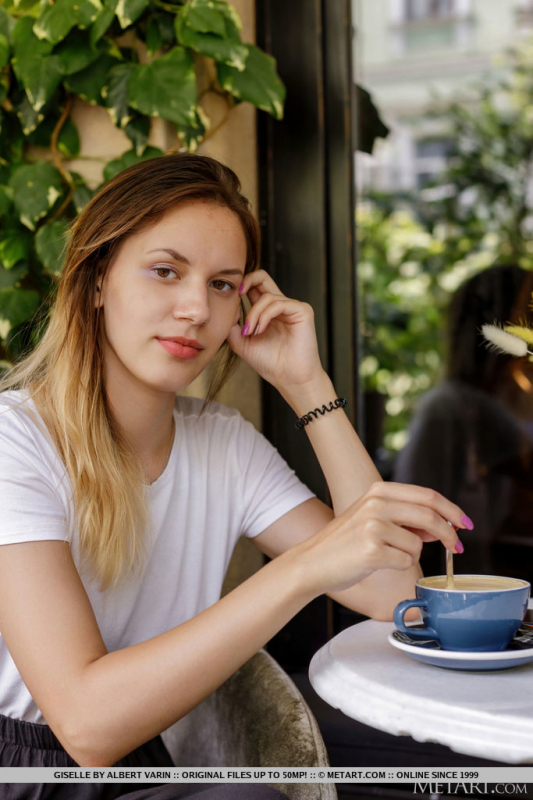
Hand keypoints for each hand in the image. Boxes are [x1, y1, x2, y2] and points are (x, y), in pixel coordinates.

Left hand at [226, 270, 323, 389]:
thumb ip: (232, 325)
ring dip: (254, 314)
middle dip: (246, 280)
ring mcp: (293, 307)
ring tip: (250, 332)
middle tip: (236, 293)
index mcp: (267, 312)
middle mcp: (280, 306)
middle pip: (263, 277)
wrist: (291, 380)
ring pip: (267, 296)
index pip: (253, 287)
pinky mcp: (302, 311)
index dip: (239, 287)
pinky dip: (265, 316)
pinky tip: (260, 330)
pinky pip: (278, 303)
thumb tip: (227, 306)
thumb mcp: (242, 343)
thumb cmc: (270, 363)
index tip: (228, 297)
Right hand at [294, 482, 467, 595]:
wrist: (312, 562)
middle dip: (450, 535)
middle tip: (457, 548)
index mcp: (378, 491)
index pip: (427, 495)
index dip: (452, 510)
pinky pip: (406, 561)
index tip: (466, 523)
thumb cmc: (344, 543)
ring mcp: (373, 526)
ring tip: (386, 555)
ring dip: (411, 555)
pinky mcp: (372, 551)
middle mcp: (376, 504)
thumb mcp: (372, 517)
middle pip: (430, 516)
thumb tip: (441, 527)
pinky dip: (399, 566)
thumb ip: (405, 516)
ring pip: (418, 544)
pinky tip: (378, 563)